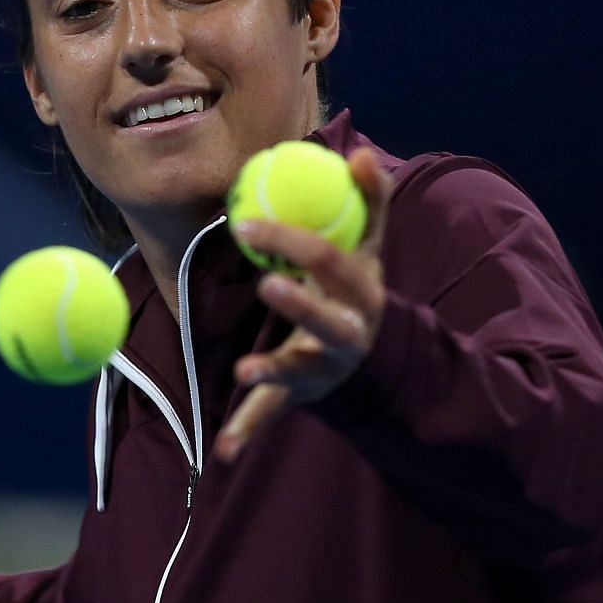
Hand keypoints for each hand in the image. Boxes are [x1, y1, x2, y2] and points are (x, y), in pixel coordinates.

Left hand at [216, 147, 392, 462]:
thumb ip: (370, 198)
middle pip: (327, 319)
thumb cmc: (358, 286)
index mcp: (360, 291)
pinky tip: (224, 452)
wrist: (378, 357)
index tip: (245, 224)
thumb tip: (360, 150)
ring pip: (299, 372)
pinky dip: (248, 430)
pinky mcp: (302, 396)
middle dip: (299, 302)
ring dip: (274, 371)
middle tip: (265, 282)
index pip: (330, 260)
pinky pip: (273, 414)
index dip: (293, 241)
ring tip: (246, 372)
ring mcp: (324, 368)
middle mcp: (347, 333)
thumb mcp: (369, 245)